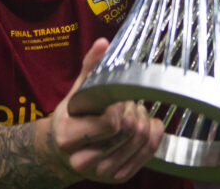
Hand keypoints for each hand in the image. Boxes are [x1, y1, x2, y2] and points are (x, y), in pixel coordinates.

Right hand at [45, 39, 164, 183]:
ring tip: (134, 111)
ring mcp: (101, 172)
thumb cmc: (74, 116)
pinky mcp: (118, 177)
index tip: (116, 98)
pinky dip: (154, 134)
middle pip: (129, 131)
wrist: (65, 150)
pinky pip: (148, 153)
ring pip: (141, 141)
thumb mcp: (77, 91)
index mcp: (68, 136)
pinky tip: (147, 123)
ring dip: (143, 120)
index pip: (110, 122)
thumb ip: (90, 68)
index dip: (120, 106)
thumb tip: (103, 43)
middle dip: (133, 110)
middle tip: (128, 102)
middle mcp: (83, 160)